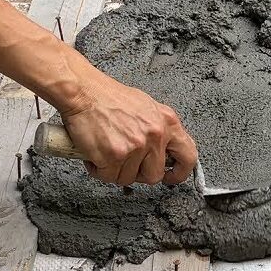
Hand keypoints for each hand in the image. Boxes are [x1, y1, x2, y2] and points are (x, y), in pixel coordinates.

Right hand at [59, 51, 197, 186]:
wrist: (83, 92)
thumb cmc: (108, 97)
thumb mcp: (146, 108)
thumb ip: (158, 129)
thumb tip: (163, 151)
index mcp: (167, 121)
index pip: (188, 156)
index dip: (179, 173)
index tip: (171, 177)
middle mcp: (155, 135)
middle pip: (154, 175)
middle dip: (138, 173)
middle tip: (125, 162)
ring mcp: (136, 146)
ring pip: (128, 179)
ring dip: (115, 171)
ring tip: (107, 152)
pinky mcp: (115, 155)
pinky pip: (108, 177)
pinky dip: (98, 169)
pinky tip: (96, 154)